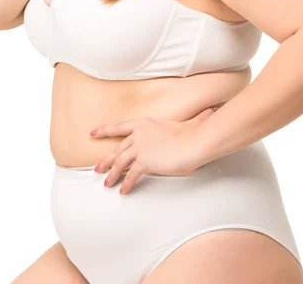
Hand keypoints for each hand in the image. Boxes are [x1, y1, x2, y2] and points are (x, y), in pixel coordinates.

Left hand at [89, 109, 213, 193]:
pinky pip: (130, 175)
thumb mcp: (190, 123)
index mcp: (145, 124)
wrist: (195, 141)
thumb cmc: (195, 133)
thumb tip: (209, 113)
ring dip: (112, 174)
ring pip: (119, 162)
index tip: (93, 133)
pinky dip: (126, 184)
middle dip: (106, 159)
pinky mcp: (144, 162)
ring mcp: (140, 148)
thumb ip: (194, 119)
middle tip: (98, 168)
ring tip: (107, 183)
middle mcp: (139, 134)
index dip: (105, 130)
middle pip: (118, 148)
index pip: (120, 127)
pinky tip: (124, 191)